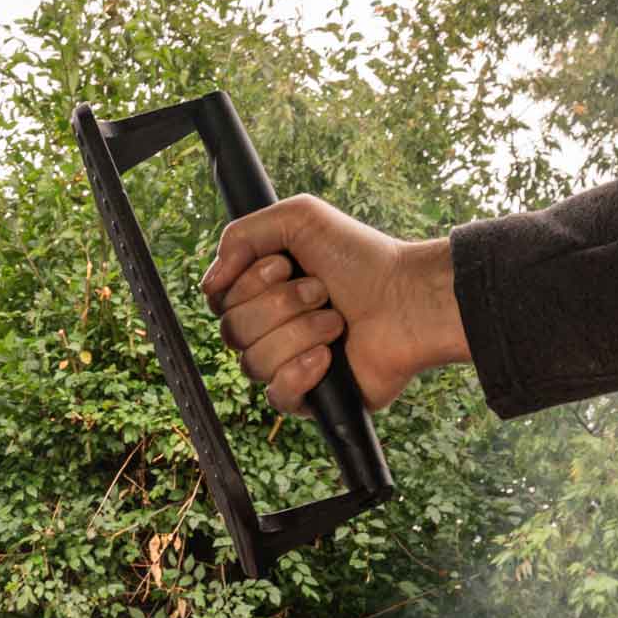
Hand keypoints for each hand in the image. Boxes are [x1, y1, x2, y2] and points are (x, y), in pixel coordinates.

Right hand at [201, 200, 469, 414]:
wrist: (407, 299)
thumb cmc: (361, 259)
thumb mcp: (299, 218)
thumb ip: (241, 235)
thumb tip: (209, 283)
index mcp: (263, 293)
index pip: (219, 301)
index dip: (246, 284)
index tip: (283, 265)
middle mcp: (270, 330)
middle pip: (232, 331)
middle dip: (280, 305)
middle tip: (322, 291)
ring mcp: (286, 365)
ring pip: (253, 363)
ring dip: (300, 333)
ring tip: (336, 321)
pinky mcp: (307, 398)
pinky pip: (276, 395)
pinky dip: (302, 371)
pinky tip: (329, 357)